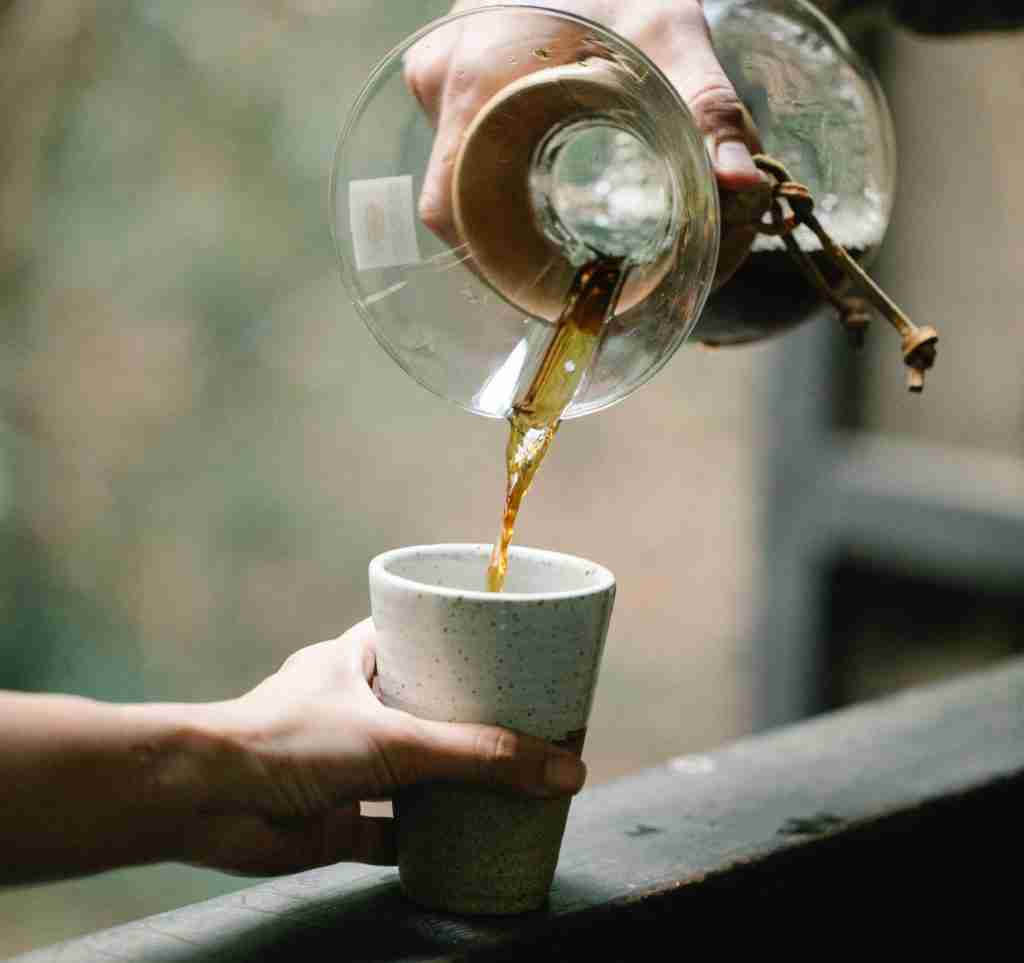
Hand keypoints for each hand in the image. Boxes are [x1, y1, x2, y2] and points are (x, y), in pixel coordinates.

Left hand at [183, 619, 586, 875]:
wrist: (205, 805)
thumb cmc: (287, 742)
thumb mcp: (398, 739)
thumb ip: (480, 757)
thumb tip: (565, 770)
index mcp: (354, 661)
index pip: (414, 636)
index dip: (455, 643)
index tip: (501, 653)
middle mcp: (347, 709)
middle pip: (418, 708)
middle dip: (462, 722)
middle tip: (517, 725)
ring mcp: (339, 766)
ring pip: (405, 772)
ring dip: (444, 782)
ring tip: (503, 782)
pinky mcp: (331, 820)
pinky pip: (387, 831)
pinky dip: (420, 840)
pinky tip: (460, 843)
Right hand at [404, 0, 765, 281]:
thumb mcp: (668, 34)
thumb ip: (709, 105)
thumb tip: (740, 183)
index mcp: (476, 76)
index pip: (451, 207)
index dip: (492, 266)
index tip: (543, 290)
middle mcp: (439, 82)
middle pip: (453, 207)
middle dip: (505, 252)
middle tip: (565, 274)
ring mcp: (435, 85)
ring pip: (454, 186)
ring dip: (499, 223)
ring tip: (555, 245)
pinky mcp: (446, 87)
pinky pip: (458, 159)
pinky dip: (495, 190)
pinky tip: (536, 202)